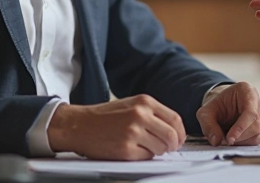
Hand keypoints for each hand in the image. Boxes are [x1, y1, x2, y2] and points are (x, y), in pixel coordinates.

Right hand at [47, 95, 185, 159]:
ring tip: (145, 147)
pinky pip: (147, 157)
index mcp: (144, 102)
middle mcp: (140, 115)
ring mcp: (133, 132)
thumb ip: (151, 113)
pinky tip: (133, 150)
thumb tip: (173, 129)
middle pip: (172, 135)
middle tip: (168, 148)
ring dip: (157, 151)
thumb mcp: (130, 104)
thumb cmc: (104, 116)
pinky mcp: (125, 149)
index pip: (175, 119)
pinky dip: (144, 157)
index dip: (180, 132)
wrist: (79, 125)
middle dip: (173, 145)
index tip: (179, 139)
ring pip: (161, 148)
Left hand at [195, 82, 259, 145]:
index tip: (230, 139)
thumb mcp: (205, 113)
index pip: (250, 111)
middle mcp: (259, 101)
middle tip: (227, 142)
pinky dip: (248, 144)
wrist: (222, 107)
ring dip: (244, 141)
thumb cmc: (216, 107)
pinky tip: (237, 141)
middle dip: (241, 137)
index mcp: (246, 90)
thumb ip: (208, 125)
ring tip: (230, 139)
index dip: (241, 127)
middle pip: (257, 124)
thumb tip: (216, 141)